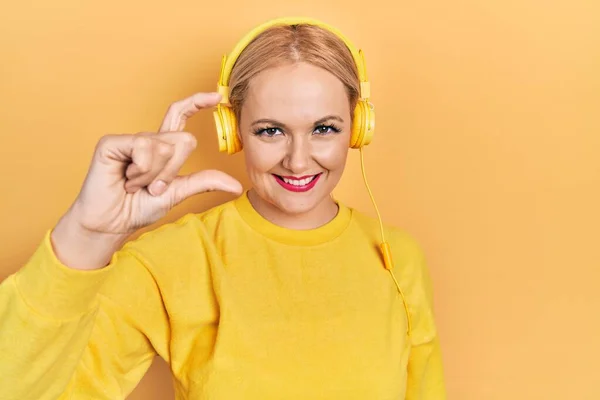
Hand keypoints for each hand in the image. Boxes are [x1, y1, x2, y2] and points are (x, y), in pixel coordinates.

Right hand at [52, 92, 241, 269]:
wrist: (112, 224)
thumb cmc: (139, 207)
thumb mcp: (178, 192)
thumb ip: (204, 182)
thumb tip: (237, 186)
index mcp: (162, 148)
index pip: (180, 115)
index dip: (197, 103)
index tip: (217, 97)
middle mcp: (148, 139)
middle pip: (183, 140)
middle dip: (173, 171)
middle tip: (152, 186)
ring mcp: (129, 140)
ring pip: (165, 147)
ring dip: (153, 175)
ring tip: (135, 185)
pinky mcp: (112, 143)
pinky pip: (143, 148)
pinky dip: (140, 171)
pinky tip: (125, 180)